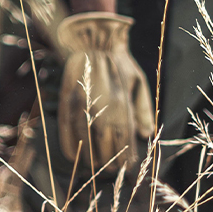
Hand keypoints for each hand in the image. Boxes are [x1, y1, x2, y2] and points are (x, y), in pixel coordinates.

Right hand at [49, 12, 154, 171]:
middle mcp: (102, 104)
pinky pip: (66, 126)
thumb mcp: (138, 81)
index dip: (126, 155)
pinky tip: (73, 155)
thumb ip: (142, 108)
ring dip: (90, 156)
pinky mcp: (67, 98)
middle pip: (105, 141)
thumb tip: (146, 134)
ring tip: (94, 167)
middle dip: (109, 160)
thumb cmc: (119, 62)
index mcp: (122, 101)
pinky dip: (69, 143)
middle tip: (111, 171)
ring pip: (85, 137)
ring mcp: (83, 102)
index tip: (128, 167)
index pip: (125, 137)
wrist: (93, 40)